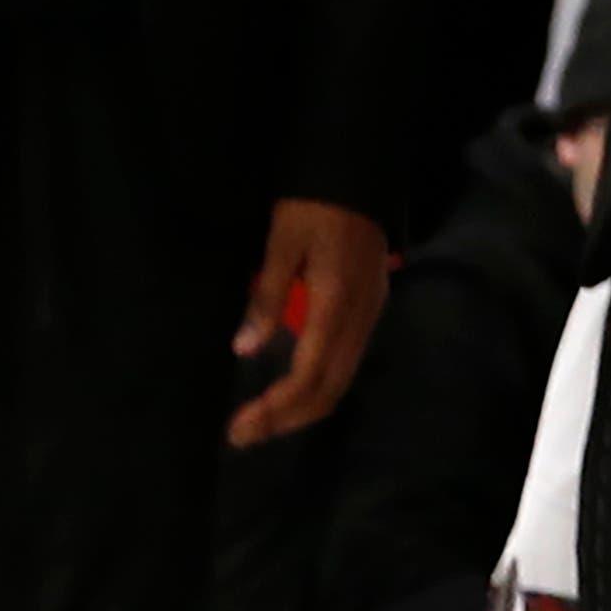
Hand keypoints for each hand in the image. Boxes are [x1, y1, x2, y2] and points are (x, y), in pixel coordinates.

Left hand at [229, 200, 390, 450]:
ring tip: (263, 421)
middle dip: (287, 419)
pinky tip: (290, 390)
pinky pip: (346, 364)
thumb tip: (244, 349)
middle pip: (329, 390)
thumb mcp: (281, 243)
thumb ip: (266, 297)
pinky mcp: (370, 311)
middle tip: (243, 435)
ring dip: (302, 409)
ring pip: (341, 382)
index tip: (240, 426)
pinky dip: (318, 388)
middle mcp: (359, 319)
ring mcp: (370, 317)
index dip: (275, 408)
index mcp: (336, 304)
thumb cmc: (314, 205)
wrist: (359, 175)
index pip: (308, 375)